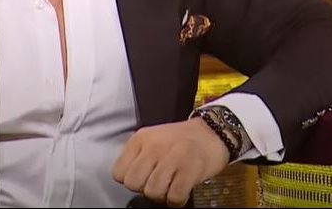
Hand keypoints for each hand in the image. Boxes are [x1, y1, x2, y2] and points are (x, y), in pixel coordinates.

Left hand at [112, 118, 230, 207]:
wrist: (212, 132)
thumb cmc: (180, 140)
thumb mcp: (152, 139)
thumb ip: (137, 156)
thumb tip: (128, 180)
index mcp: (140, 139)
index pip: (119, 173)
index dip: (131, 179)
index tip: (145, 175)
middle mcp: (154, 146)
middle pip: (133, 184)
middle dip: (145, 188)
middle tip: (159, 182)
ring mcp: (172, 157)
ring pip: (152, 192)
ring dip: (163, 195)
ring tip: (172, 185)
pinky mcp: (190, 169)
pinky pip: (174, 197)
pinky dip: (177, 200)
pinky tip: (182, 190)